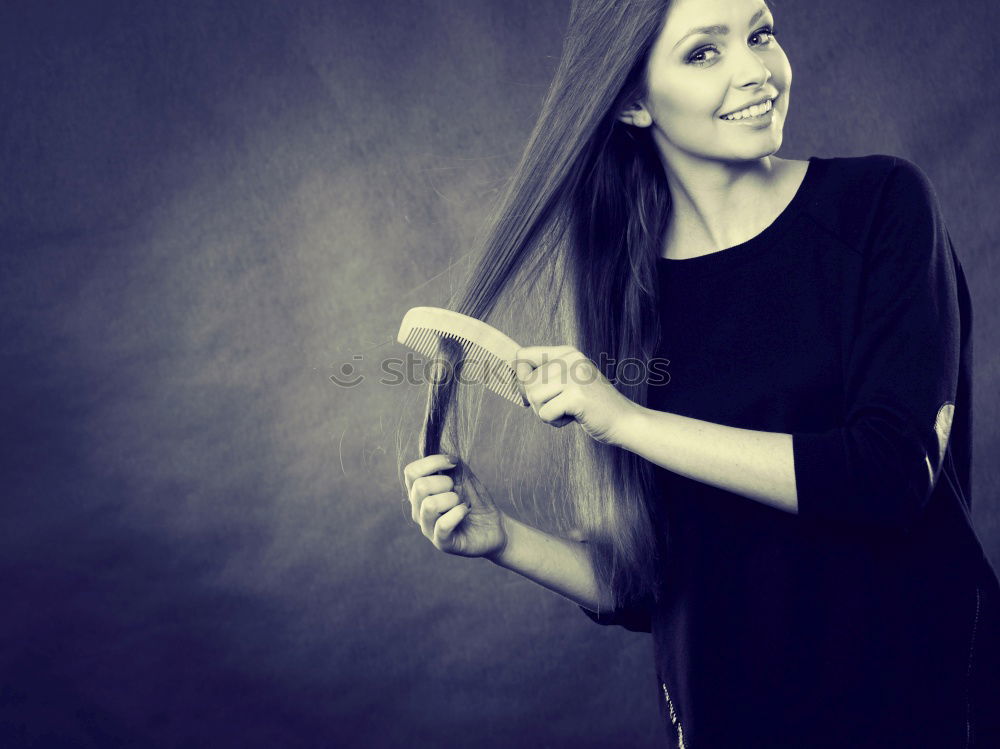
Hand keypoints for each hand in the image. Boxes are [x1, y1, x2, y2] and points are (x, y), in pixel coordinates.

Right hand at [403, 453, 507, 559]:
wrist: (495, 527)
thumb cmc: (476, 502)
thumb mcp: (465, 478)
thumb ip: (452, 465)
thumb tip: (442, 449)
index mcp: (420, 493)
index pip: (411, 472)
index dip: (432, 462)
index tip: (454, 462)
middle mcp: (418, 511)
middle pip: (419, 486)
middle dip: (444, 482)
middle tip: (458, 490)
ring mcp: (428, 528)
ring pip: (428, 505)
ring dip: (452, 498)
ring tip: (462, 503)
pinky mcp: (441, 543)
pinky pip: (442, 525)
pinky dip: (457, 513)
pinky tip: (465, 511)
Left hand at [514, 345, 639, 446]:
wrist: (624, 420)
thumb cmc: (592, 405)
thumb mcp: (568, 381)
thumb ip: (544, 374)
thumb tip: (513, 369)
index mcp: (567, 352)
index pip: (523, 355)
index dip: (521, 377)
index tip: (533, 391)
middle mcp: (570, 359)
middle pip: (527, 382)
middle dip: (538, 402)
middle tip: (562, 405)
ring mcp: (574, 375)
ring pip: (533, 398)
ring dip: (547, 412)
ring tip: (568, 410)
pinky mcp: (576, 395)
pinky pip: (545, 413)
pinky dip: (555, 422)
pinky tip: (574, 417)